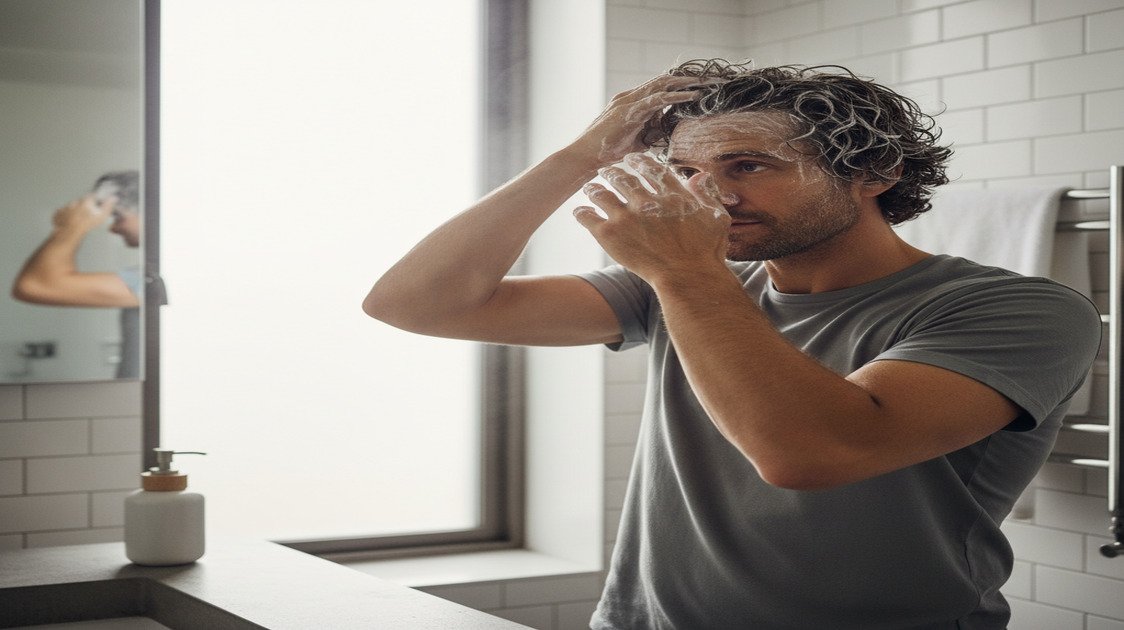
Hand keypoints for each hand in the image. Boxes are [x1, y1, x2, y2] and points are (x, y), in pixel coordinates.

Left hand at [51, 194, 113, 233]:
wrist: (70, 232)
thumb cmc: (86, 224)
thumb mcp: (102, 216)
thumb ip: (108, 206)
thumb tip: (113, 198)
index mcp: (85, 201)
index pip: (92, 196)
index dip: (95, 199)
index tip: (96, 203)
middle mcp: (75, 202)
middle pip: (80, 201)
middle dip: (84, 206)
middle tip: (87, 214)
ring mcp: (65, 207)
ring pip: (71, 207)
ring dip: (74, 211)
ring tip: (77, 220)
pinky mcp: (58, 214)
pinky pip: (62, 213)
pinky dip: (65, 216)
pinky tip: (68, 221)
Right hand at [569, 75, 720, 166]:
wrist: (585, 156)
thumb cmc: (607, 152)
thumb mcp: (637, 142)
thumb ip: (652, 134)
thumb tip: (671, 135)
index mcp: (634, 102)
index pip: (661, 87)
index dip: (682, 85)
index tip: (702, 87)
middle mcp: (632, 96)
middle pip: (665, 81)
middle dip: (689, 79)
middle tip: (713, 80)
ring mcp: (630, 100)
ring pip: (664, 84)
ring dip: (688, 83)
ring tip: (709, 83)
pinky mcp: (630, 109)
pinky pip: (658, 98)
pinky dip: (677, 96)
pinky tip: (693, 96)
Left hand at [573, 152, 729, 283]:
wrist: (687, 277)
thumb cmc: (706, 252)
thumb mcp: (717, 218)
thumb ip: (707, 195)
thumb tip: (700, 176)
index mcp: (672, 194)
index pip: (651, 169)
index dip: (639, 162)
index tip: (632, 159)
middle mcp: (646, 200)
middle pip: (622, 177)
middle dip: (612, 172)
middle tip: (606, 170)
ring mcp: (626, 216)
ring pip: (602, 194)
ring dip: (594, 189)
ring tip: (590, 189)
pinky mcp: (610, 234)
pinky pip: (588, 217)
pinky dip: (583, 213)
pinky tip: (581, 212)